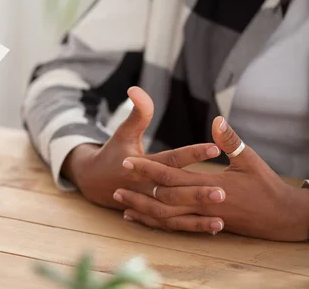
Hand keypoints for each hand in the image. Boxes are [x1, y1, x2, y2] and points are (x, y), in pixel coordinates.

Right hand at [62, 87, 221, 211]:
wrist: (93, 181)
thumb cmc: (114, 152)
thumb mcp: (124, 132)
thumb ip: (137, 113)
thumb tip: (136, 89)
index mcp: (139, 166)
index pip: (168, 160)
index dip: (190, 154)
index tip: (215, 148)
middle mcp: (142, 188)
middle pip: (171, 192)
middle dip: (196, 193)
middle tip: (223, 192)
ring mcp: (145, 204)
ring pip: (172, 213)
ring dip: (196, 216)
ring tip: (223, 218)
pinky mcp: (149, 215)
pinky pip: (171, 225)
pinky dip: (191, 227)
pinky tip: (215, 227)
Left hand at [116, 116, 308, 240]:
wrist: (282, 218)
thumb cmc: (268, 187)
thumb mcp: (251, 160)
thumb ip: (231, 141)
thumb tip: (217, 120)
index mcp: (212, 185)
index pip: (172, 176)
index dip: (149, 168)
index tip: (128, 160)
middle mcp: (204, 205)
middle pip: (164, 199)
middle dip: (139, 191)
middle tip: (117, 183)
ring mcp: (204, 219)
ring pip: (167, 217)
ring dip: (143, 210)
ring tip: (121, 203)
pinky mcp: (206, 226)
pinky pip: (176, 227)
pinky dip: (156, 223)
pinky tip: (141, 218)